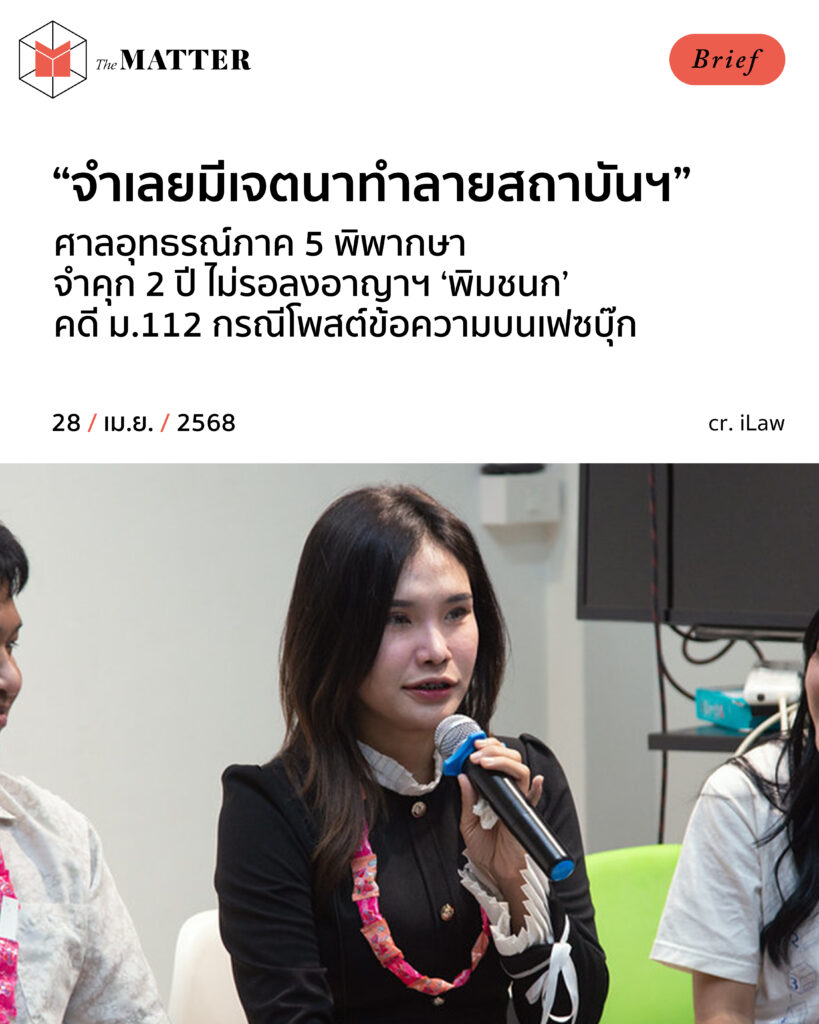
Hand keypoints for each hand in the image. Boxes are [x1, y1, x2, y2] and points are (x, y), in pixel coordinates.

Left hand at [457, 737, 543, 915]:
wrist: (497, 872)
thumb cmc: (486, 850)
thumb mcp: (468, 823)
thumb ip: (467, 800)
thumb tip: (462, 776)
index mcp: (493, 792)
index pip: (495, 762)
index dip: (487, 749)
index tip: (472, 745)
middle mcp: (507, 793)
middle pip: (510, 760)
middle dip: (494, 750)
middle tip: (476, 750)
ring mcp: (517, 802)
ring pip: (520, 772)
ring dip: (503, 761)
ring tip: (485, 761)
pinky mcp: (525, 815)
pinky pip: (534, 799)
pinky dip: (536, 789)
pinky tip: (535, 781)